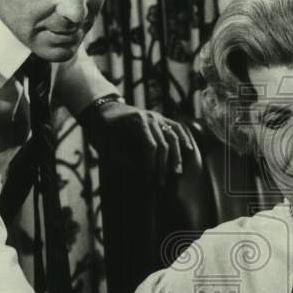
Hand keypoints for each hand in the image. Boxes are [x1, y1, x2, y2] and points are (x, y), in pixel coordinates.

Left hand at [82, 100, 196, 184]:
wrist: (104, 109)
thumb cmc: (102, 130)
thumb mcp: (105, 145)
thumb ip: (121, 159)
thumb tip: (139, 172)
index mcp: (136, 122)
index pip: (151, 146)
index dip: (151, 164)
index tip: (149, 178)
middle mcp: (150, 117)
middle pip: (164, 143)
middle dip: (164, 165)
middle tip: (162, 183)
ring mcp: (157, 116)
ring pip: (174, 135)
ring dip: (177, 155)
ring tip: (177, 172)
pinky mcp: (160, 118)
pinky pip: (177, 127)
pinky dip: (184, 138)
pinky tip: (189, 150)